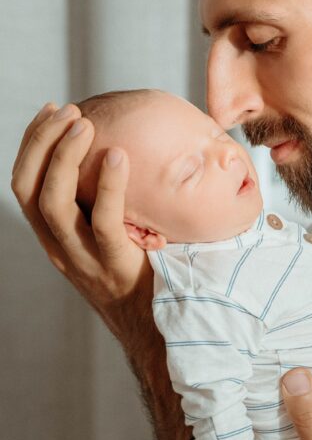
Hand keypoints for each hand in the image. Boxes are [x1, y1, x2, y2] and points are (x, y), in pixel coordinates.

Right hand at [11, 102, 149, 332]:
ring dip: (64, 158)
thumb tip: (126, 147)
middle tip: (70, 110)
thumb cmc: (145, 274)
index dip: (31, 144)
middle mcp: (59, 248)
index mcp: (54, 238)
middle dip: (41, 142)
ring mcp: (84, 260)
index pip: (24, 185)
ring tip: (85, 125)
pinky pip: (103, 221)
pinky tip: (119, 156)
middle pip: (27, 189)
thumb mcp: (113, 237)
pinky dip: (108, 185)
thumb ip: (107, 203)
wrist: (159, 329)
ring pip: (53, 204)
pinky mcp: (115, 266)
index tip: (52, 110)